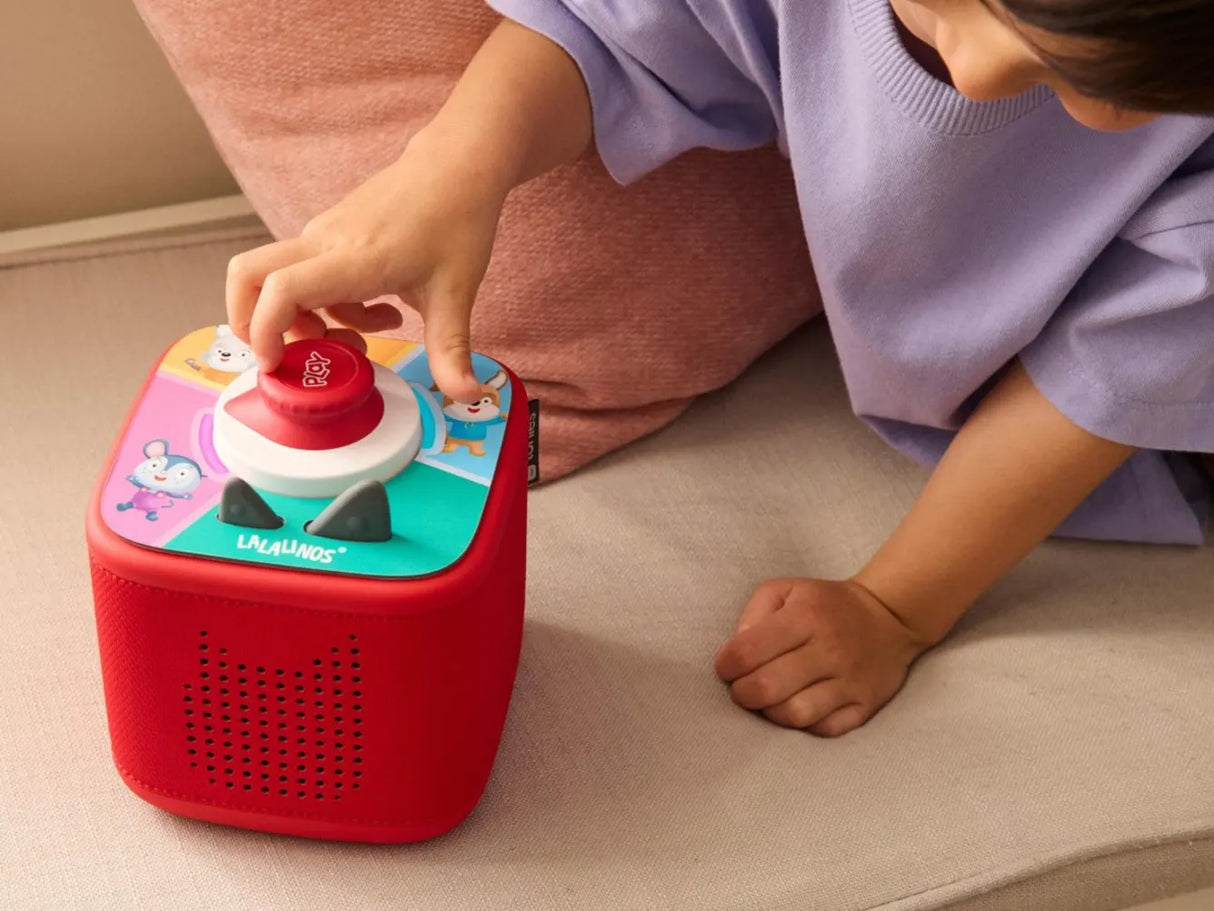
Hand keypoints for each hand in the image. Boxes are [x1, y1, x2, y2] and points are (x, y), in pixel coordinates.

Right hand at [225, 130, 507, 402]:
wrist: (457, 165)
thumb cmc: (456, 220)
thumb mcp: (457, 294)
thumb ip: (452, 351)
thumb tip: (468, 395)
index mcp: (353, 258)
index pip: (281, 290)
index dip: (266, 332)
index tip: (278, 365)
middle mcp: (325, 242)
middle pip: (249, 275)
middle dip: (253, 323)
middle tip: (295, 356)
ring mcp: (323, 234)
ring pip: (281, 280)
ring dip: (308, 319)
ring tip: (365, 332)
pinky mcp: (330, 234)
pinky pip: (306, 273)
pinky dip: (327, 303)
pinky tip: (378, 309)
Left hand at [713, 578, 928, 736]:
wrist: (887, 616)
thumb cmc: (824, 606)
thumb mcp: (786, 590)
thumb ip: (754, 614)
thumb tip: (737, 652)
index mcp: (805, 617)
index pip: (748, 651)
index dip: (726, 665)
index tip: (726, 667)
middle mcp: (829, 649)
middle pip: (768, 687)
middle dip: (742, 693)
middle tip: (742, 688)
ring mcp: (850, 681)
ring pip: (796, 714)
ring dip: (770, 713)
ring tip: (767, 702)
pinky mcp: (865, 704)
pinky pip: (825, 729)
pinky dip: (803, 726)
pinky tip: (796, 709)